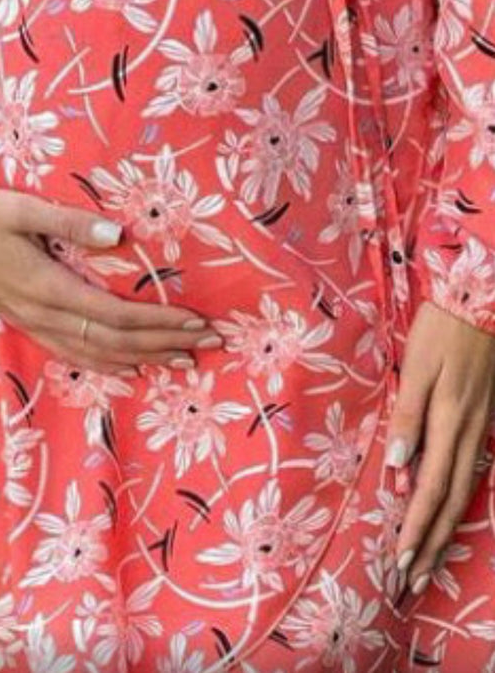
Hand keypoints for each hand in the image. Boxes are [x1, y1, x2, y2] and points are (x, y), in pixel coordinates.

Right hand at [0, 185, 222, 374]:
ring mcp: (33, 324)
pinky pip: (73, 354)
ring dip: (144, 359)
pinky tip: (130, 366)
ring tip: (184, 362)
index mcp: (47, 288)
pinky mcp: (26, 322)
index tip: (196, 321)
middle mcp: (43, 315)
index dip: (159, 322)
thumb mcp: (21, 207)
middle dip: (165, 344)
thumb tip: (119, 235)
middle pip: (115, 341)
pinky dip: (107, 364)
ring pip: (97, 354)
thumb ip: (69, 223)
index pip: (116, 315)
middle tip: (208, 344)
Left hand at [385, 299, 494, 594]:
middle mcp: (470, 433)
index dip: (416, 528)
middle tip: (411, 580)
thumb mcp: (417, 368)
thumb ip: (408, 418)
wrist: (481, 302)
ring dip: (445, 529)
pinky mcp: (484, 422)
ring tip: (428, 560)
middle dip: (431, 544)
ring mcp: (482, 429)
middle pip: (451, 501)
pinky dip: (458, 501)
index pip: (430, 489)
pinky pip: (473, 472)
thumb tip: (399, 469)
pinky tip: (449, 515)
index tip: (399, 561)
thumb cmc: (440, 331)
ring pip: (465, 491)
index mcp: (449, 422)